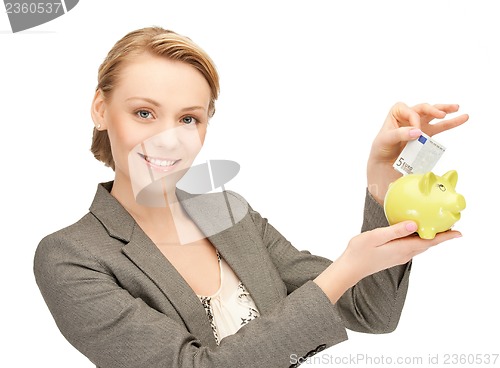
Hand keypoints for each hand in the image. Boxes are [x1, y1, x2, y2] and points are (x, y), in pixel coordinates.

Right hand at [314, 221, 460, 302]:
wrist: (350, 268)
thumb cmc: (359, 252)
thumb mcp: (376, 237)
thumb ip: (395, 231)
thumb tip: (414, 224)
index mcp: (402, 248)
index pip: (429, 242)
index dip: (444, 237)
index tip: (459, 233)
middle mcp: (404, 254)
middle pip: (427, 244)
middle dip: (440, 235)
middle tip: (451, 225)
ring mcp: (399, 256)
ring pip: (420, 246)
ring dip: (430, 237)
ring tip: (437, 227)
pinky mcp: (393, 256)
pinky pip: (411, 246)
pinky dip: (418, 239)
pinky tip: (415, 232)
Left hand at [367, 102, 468, 203]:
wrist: (383, 164)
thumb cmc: (381, 149)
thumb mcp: (385, 140)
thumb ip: (399, 134)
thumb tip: (418, 131)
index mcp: (396, 114)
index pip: (408, 110)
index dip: (413, 119)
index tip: (415, 132)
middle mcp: (408, 117)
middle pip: (423, 108)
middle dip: (433, 110)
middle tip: (442, 115)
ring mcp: (418, 126)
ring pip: (433, 115)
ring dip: (446, 111)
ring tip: (457, 109)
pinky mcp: (425, 136)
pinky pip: (440, 127)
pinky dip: (451, 123)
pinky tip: (463, 118)